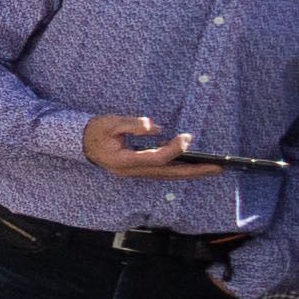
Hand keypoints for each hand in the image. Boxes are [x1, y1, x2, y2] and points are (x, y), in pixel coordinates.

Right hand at [83, 114, 224, 180]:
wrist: (80, 143)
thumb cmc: (95, 131)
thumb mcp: (109, 122)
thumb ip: (131, 124)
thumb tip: (154, 127)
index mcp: (123, 160)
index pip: (154, 159)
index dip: (173, 149)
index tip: (186, 137)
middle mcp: (131, 171)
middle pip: (167, 174)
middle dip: (193, 171)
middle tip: (217, 167)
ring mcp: (135, 173)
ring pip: (167, 176)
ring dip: (190, 173)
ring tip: (212, 168)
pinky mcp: (138, 171)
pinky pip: (163, 173)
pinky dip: (179, 170)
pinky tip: (192, 165)